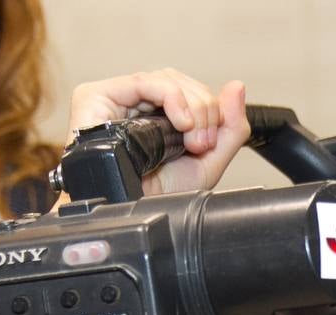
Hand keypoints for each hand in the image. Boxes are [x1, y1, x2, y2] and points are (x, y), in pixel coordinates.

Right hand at [66, 68, 248, 195]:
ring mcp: (118, 99)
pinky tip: (180, 122)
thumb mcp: (207, 165)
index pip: (191, 92)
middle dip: (203, 109)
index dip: (210, 110)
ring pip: (166, 79)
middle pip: (181, 82)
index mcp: (159, 117)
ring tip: (189, 140)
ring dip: (191, 106)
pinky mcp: (98, 96)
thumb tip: (237, 87)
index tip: (209, 142)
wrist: (132, 214)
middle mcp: (138, 106)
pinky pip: (142, 81)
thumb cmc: (158, 198)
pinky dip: (171, 96)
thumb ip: (231, 128)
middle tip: (201, 144)